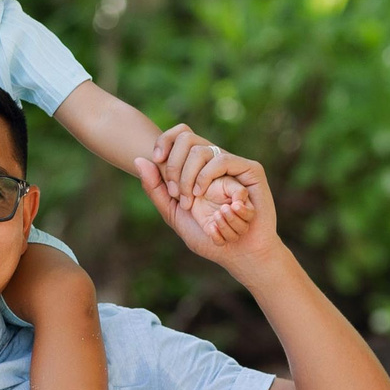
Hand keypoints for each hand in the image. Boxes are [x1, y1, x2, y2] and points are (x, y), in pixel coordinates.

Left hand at [133, 146, 276, 272]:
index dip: (164, 141)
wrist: (237, 253)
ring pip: (201, 150)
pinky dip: (209, 178)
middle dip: (174, 168)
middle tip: (177, 196)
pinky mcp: (250, 170)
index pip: (179, 136)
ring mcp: (233, 165)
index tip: (156, 159)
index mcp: (197, 168)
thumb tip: (139, 159)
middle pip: (186, 139)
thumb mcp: (174, 213)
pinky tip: (206, 198)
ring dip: (189, 177)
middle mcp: (214, 162)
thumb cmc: (208, 237)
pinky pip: (222, 160)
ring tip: (191, 202)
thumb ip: (156, 189)